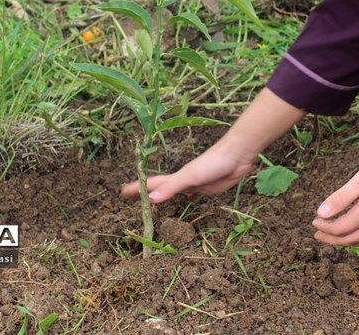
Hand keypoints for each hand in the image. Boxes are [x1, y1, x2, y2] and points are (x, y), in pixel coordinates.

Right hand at [121, 143, 254, 202]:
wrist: (236, 156)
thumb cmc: (212, 163)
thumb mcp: (190, 176)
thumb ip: (171, 187)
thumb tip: (150, 199)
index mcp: (175, 178)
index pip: (151, 184)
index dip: (136, 188)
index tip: (121, 192)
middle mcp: (182, 180)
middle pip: (160, 188)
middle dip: (146, 192)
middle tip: (132, 199)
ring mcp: (194, 183)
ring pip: (174, 191)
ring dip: (163, 195)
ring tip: (154, 200)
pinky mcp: (206, 187)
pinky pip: (191, 194)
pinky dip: (185, 197)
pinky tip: (187, 199)